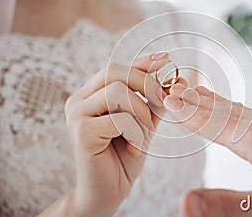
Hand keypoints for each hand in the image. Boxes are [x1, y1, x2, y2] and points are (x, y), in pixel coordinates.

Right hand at [60, 52, 168, 215]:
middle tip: (162, 103)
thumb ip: (154, 102)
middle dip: (146, 84)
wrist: (107, 193)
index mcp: (91, 95)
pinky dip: (136, 132)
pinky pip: (119, 118)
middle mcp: (79, 100)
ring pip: (117, 91)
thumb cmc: (124, 157)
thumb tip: (175, 77)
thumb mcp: (144, 124)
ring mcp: (76, 115)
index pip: (117, 68)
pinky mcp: (81, 132)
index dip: (142, 61)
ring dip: (142, 112)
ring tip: (145, 135)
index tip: (165, 59)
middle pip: (114, 71)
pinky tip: (135, 149)